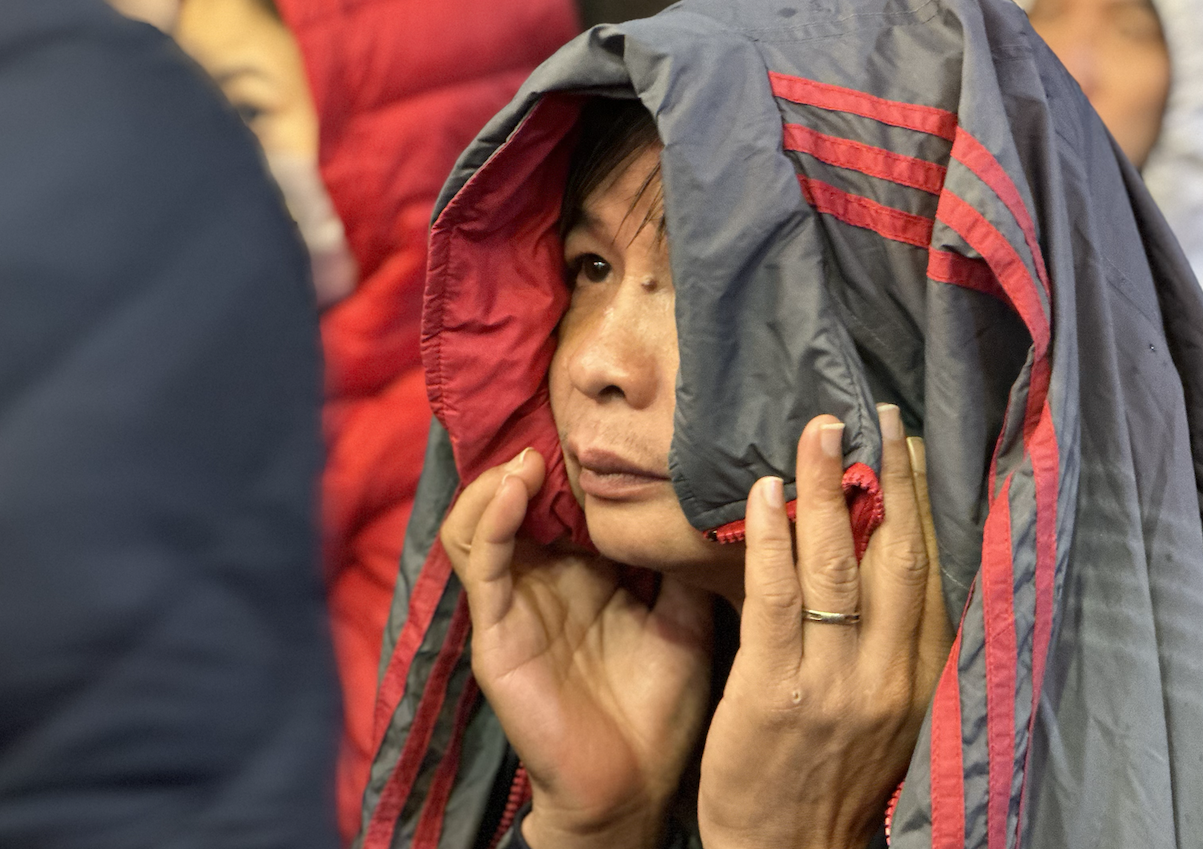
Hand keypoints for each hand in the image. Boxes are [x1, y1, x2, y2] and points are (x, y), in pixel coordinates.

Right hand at [441, 450, 713, 848]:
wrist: (635, 789)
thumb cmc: (659, 709)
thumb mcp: (684, 617)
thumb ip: (685, 560)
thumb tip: (722, 492)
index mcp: (586, 573)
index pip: (567, 497)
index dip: (578, 456)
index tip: (607, 413)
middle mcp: (544, 580)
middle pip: (519, 499)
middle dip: (533, 451)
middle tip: (563, 413)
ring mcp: (515, 604)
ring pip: (481, 519)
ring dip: (500, 478)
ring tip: (535, 452)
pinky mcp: (495, 634)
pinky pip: (481, 565)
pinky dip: (490, 518)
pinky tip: (515, 486)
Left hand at [698, 407, 951, 848]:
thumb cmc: (834, 779)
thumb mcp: (891, 714)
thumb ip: (897, 644)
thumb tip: (895, 559)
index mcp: (924, 676)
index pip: (933, 571)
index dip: (924, 503)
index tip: (913, 446)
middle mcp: (890, 675)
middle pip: (897, 555)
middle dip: (888, 478)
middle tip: (873, 416)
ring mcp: (833, 682)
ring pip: (838, 565)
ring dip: (829, 489)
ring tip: (819, 432)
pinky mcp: (774, 691)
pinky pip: (775, 597)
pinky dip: (773, 539)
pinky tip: (767, 493)